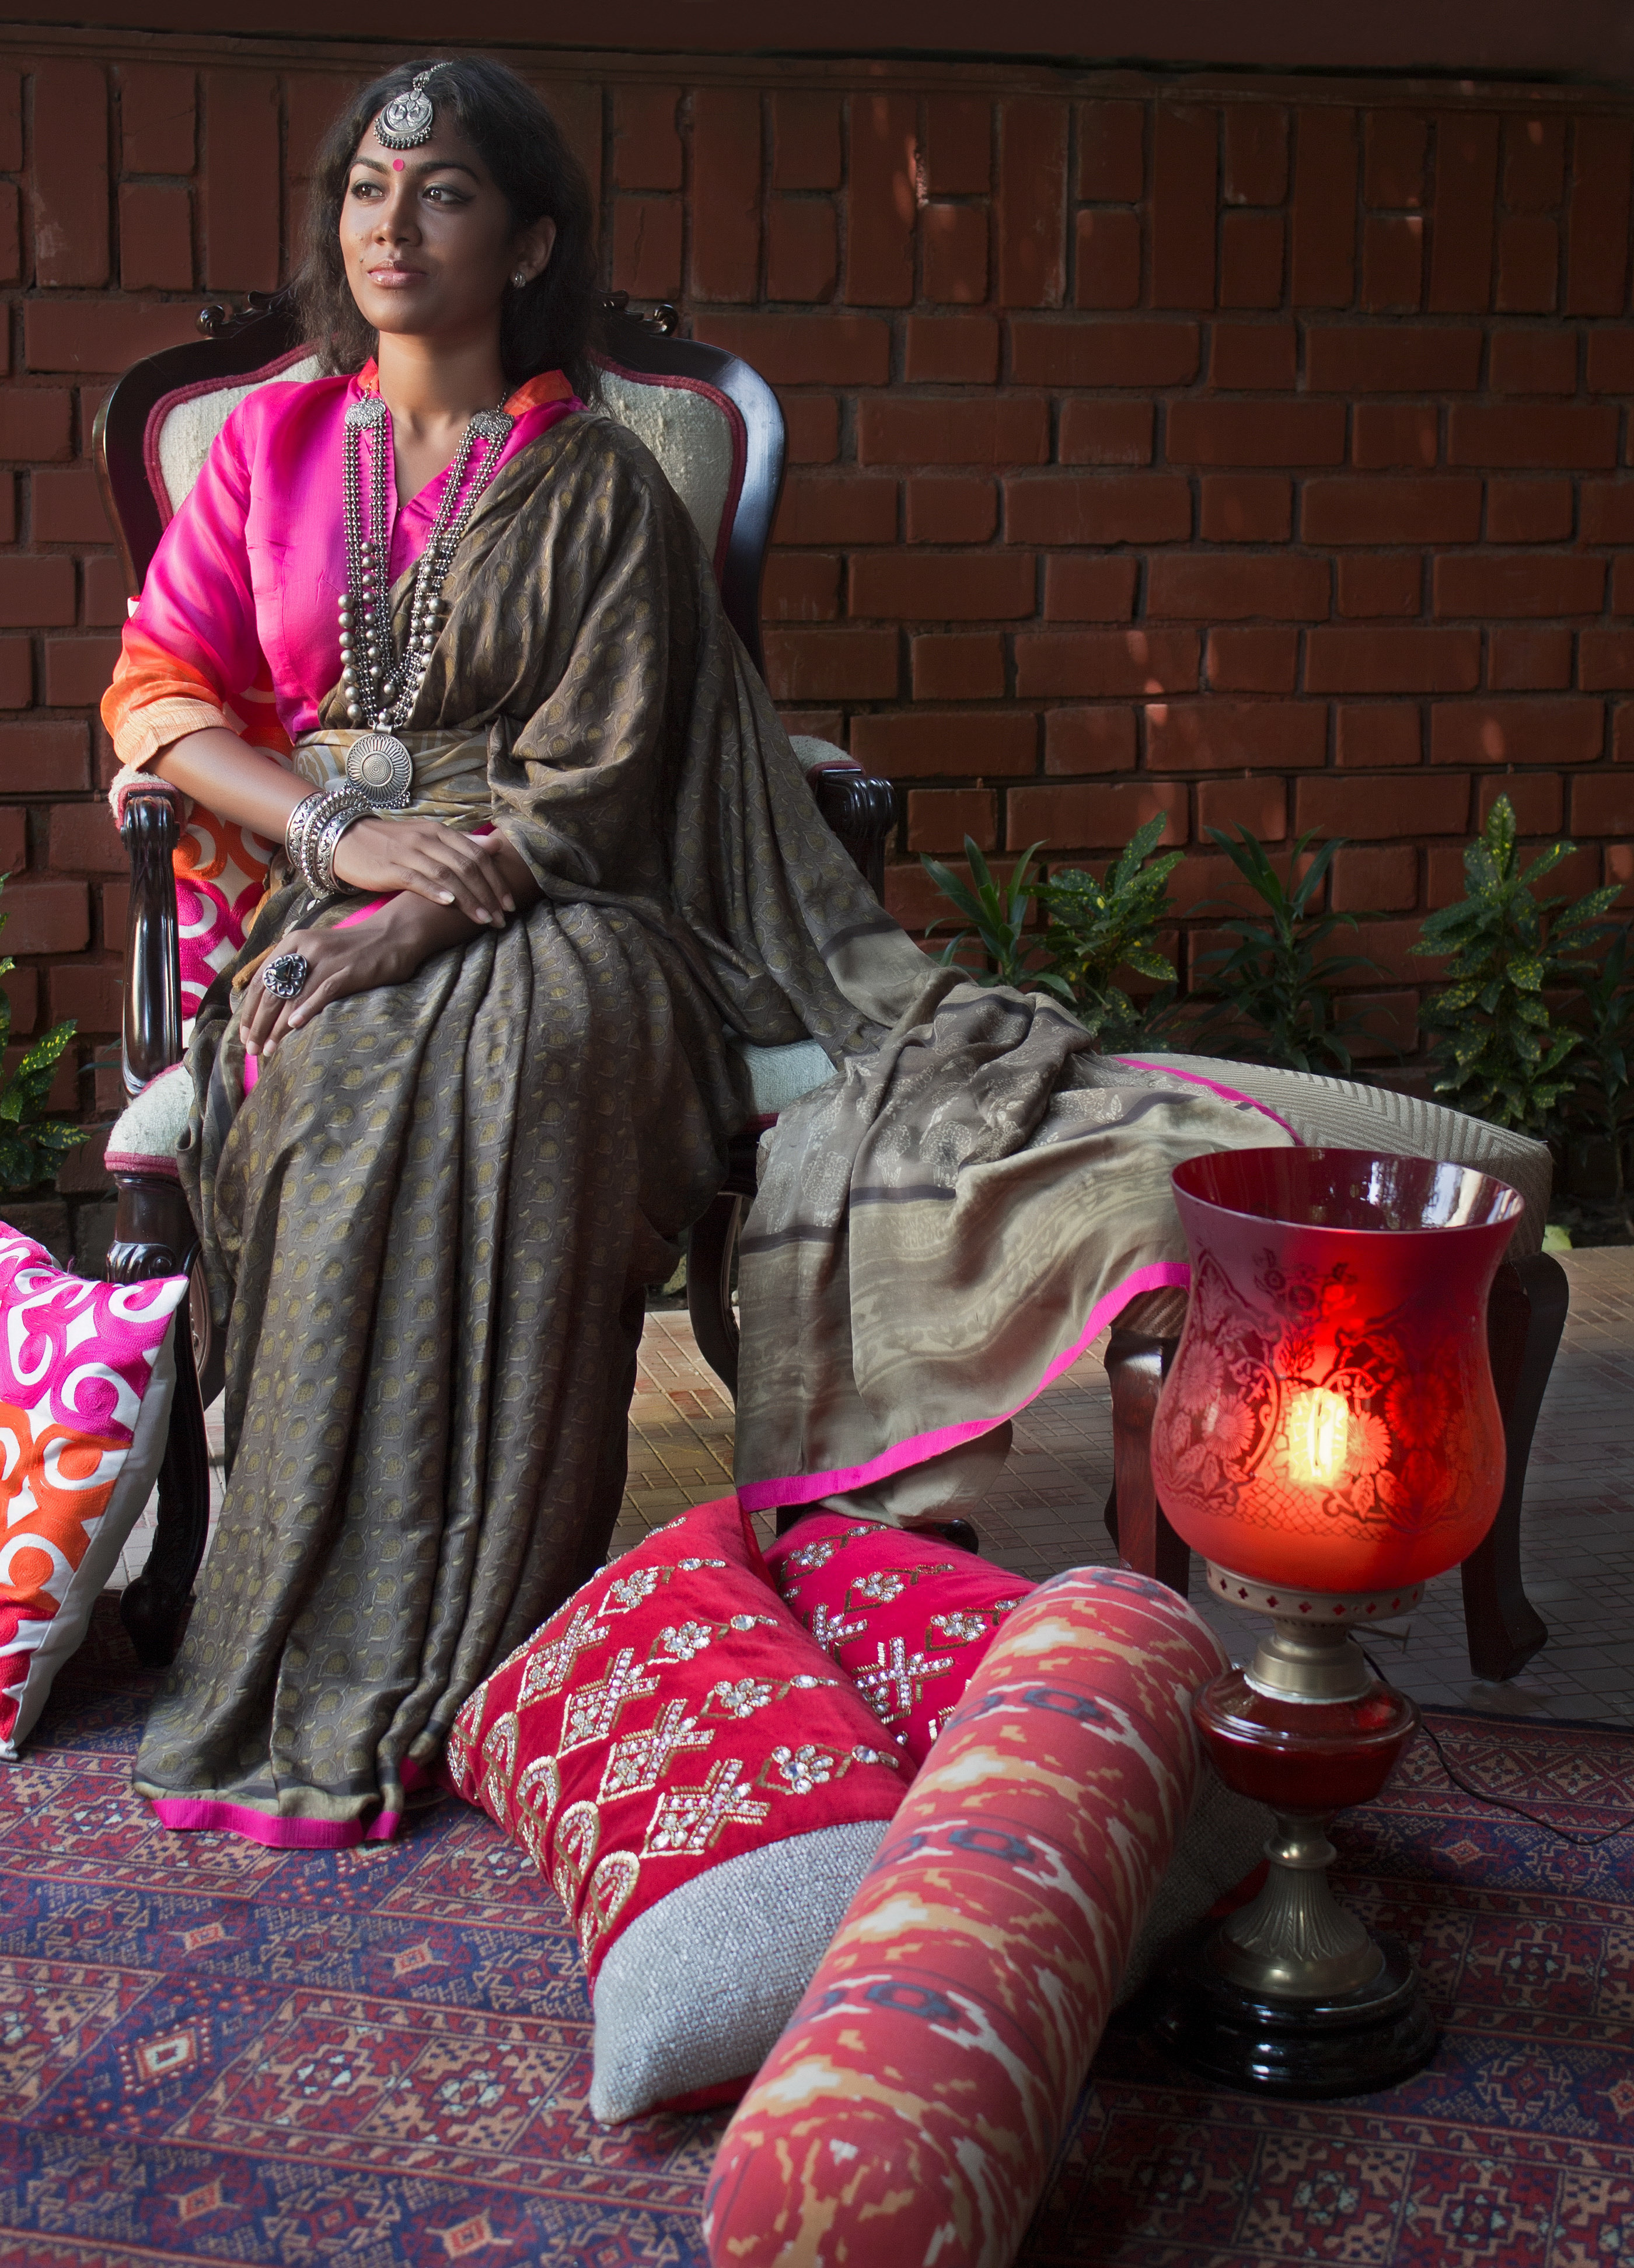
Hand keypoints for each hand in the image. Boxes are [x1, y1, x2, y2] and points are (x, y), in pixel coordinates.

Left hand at [240, 906, 426, 1058]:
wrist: (392, 935)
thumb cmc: (352, 951)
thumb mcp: (316, 952)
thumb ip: (295, 971)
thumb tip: (269, 1006)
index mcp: (292, 943)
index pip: (260, 979)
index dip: (249, 1010)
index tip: (244, 1035)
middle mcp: (305, 948)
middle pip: (273, 990)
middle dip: (259, 1024)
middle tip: (253, 1049)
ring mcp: (327, 958)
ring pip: (293, 995)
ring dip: (278, 1026)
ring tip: (270, 1049)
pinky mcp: (348, 970)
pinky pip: (323, 991)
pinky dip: (307, 1009)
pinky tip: (295, 1026)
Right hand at [331, 816, 515, 925]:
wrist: (348, 839)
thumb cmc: (392, 843)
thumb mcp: (429, 837)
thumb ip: (461, 842)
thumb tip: (494, 845)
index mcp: (440, 832)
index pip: (477, 855)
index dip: (496, 880)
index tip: (509, 903)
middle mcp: (427, 839)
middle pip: (467, 867)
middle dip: (488, 894)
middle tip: (501, 918)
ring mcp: (409, 852)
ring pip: (447, 875)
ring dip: (469, 899)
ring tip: (484, 919)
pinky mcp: (390, 868)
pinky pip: (417, 879)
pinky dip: (436, 891)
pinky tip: (450, 904)